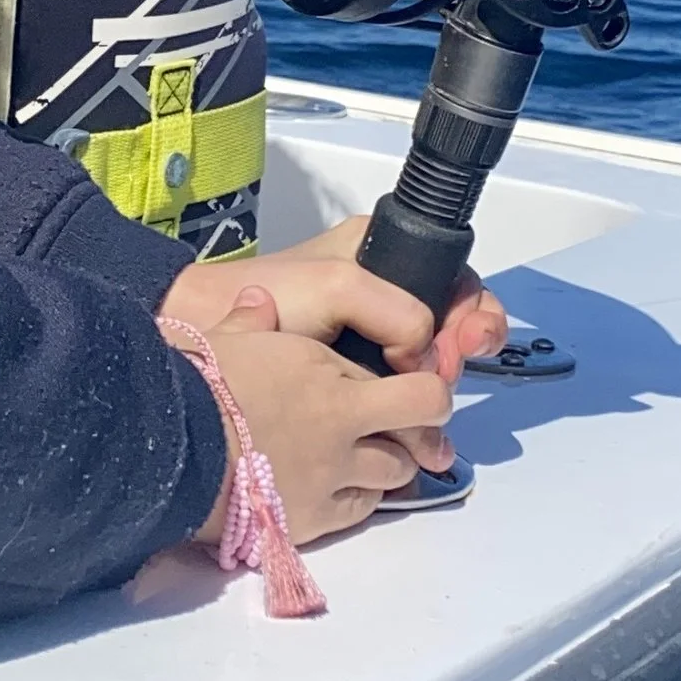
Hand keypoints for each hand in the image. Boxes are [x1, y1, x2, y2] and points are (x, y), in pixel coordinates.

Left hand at [162, 216, 506, 382]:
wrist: (210, 334)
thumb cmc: (268, 298)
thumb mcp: (339, 286)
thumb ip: (396, 311)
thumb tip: (424, 358)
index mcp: (386, 255)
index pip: (456, 279)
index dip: (471, 313)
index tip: (464, 343)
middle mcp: (388, 292)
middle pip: (456, 322)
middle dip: (465, 349)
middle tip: (448, 376)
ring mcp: (376, 336)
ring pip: (434, 363)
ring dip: (443, 387)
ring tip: (434, 405)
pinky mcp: (360, 373)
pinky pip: (405, 391)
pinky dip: (418, 408)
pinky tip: (418, 425)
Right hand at [198, 321, 457, 542]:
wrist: (170, 451)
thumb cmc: (194, 387)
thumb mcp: (223, 340)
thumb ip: (252, 320)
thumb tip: (258, 299)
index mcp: (326, 372)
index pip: (399, 378)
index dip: (406, 383)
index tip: (403, 388)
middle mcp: (344, 423)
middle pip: (419, 424)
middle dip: (420, 424)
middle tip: (411, 426)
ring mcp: (334, 474)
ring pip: (397, 471)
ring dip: (391, 463)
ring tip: (370, 459)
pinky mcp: (316, 517)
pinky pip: (362, 509)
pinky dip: (360, 499)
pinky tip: (342, 491)